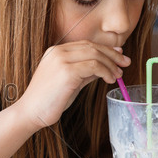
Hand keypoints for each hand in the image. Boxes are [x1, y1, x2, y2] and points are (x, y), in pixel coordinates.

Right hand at [14, 41, 129, 130]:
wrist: (31, 112)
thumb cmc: (50, 100)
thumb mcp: (71, 81)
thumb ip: (86, 72)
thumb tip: (106, 67)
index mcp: (56, 51)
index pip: (86, 44)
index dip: (105, 48)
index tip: (119, 54)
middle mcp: (58, 52)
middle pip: (92, 46)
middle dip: (112, 54)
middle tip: (125, 62)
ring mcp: (61, 60)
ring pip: (95, 54)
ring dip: (110, 64)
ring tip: (118, 75)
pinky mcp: (66, 72)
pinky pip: (93, 66)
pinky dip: (105, 71)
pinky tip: (110, 79)